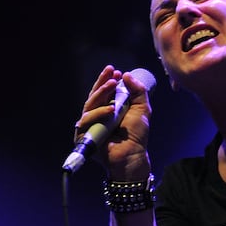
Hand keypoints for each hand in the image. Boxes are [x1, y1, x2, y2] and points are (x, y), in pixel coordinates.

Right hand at [73, 64, 152, 178]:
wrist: (132, 154)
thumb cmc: (136, 135)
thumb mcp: (142, 109)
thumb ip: (138, 91)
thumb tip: (126, 75)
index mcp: (108, 108)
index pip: (104, 92)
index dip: (107, 80)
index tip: (115, 71)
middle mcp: (97, 115)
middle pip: (94, 96)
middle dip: (102, 83)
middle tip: (112, 74)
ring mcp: (89, 125)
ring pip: (89, 105)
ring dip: (101, 94)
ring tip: (113, 85)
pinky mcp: (83, 135)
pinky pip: (87, 120)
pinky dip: (99, 114)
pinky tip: (110, 110)